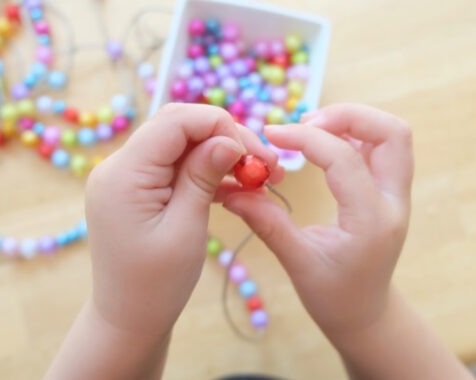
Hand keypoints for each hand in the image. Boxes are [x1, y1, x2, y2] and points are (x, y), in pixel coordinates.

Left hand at [85, 103, 281, 335]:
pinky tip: (237, 186)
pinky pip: (176, 167)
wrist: (129, 318)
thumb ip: (204, 176)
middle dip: (224, 137)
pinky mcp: (138, 189)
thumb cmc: (157, 284)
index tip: (253, 153)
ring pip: (181, 146)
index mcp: (124, 174)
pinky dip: (206, 172)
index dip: (218, 125)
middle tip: (265, 163)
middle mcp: (119, 167)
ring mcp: (127, 177)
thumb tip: (228, 139)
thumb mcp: (186, 227)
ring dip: (220, 155)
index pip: (174, 122)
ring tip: (259, 177)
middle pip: (179, 128)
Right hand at [223, 104, 413, 335]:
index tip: (272, 135)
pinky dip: (352, 135)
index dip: (305, 138)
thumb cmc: (333, 296)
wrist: (365, 314)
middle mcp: (393, 202)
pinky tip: (323, 144)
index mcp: (371, 220)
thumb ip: (266, 222)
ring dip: (351, 122)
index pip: (344, 158)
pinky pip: (379, 148)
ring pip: (389, 135)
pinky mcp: (387, 192)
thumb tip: (232, 192)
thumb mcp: (297, 262)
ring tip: (310, 130)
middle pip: (390, 132)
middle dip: (346, 115)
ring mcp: (396, 195)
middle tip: (304, 123)